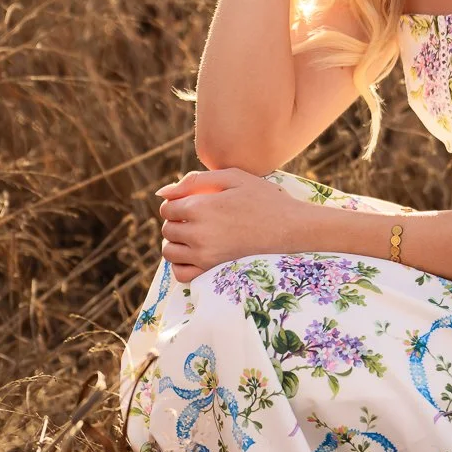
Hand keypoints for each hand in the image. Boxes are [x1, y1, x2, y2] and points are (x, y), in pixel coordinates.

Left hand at [155, 168, 305, 284]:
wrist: (290, 228)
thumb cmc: (263, 199)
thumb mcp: (233, 177)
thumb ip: (195, 180)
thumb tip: (162, 192)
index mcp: (200, 206)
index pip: (167, 208)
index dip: (176, 203)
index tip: (191, 203)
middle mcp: (198, 233)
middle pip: (167, 229)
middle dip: (176, 222)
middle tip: (197, 219)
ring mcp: (204, 255)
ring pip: (169, 252)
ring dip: (176, 243)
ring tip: (194, 236)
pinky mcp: (212, 271)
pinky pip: (181, 273)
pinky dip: (181, 265)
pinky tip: (194, 255)